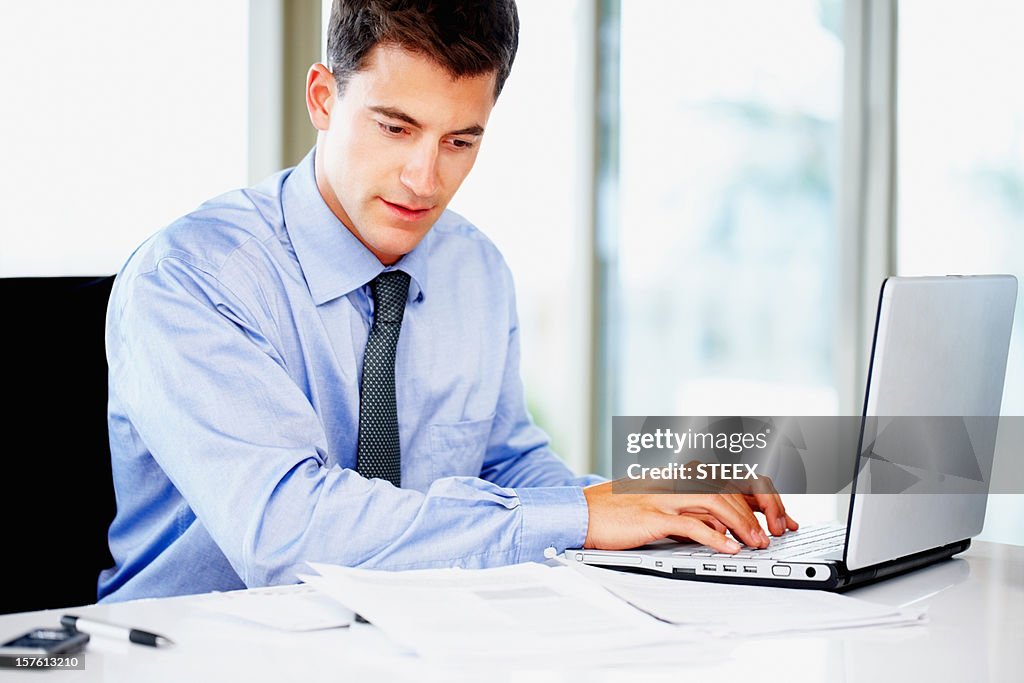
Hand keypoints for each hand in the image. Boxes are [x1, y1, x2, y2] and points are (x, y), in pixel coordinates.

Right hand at [582, 479, 797, 553]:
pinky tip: (729, 549)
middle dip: (761, 509)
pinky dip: (714, 537)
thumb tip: (727, 528)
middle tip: (776, 532)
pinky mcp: (651, 516)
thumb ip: (693, 511)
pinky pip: (690, 524)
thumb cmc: (618, 512)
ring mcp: (664, 495)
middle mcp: (676, 480)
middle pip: (730, 485)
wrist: (580, 512)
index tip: (781, 518)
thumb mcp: (662, 506)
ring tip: (757, 542)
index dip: (762, 495)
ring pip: (716, 501)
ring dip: (743, 523)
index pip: (732, 477)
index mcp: (681, 475)